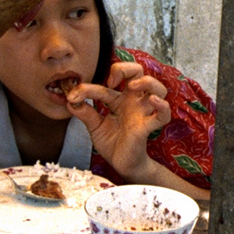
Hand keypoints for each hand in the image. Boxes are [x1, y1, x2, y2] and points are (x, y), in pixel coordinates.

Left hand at [66, 61, 170, 182]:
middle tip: (112, 81)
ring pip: (158, 88)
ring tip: (132, 86)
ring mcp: (143, 113)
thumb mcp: (95, 126)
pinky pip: (163, 115)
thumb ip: (85, 113)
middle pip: (139, 72)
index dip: (88, 87)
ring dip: (147, 81)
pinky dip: (162, 106)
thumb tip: (70, 101)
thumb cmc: (112, 144)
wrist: (122, 165)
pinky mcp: (147, 127)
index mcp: (120, 99)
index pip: (106, 85)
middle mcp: (134, 102)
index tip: (75, 95)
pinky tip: (153, 101)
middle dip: (126, 68)